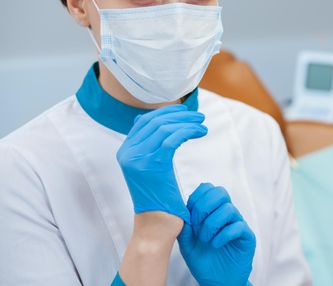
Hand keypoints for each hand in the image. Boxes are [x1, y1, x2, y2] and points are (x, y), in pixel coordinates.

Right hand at [117, 104, 206, 222]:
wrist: (156, 226)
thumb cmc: (158, 199)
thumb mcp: (148, 169)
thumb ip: (146, 146)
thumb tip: (144, 120)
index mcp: (125, 152)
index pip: (145, 121)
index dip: (166, 112)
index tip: (185, 110)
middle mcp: (127, 153)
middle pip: (155, 121)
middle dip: (180, 115)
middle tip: (199, 116)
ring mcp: (138, 159)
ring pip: (165, 128)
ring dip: (188, 122)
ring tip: (202, 125)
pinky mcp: (153, 165)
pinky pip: (173, 139)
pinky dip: (189, 131)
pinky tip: (201, 132)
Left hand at [178, 183, 255, 285]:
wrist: (217, 281)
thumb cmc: (203, 260)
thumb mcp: (187, 243)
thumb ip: (184, 226)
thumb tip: (179, 211)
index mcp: (212, 210)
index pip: (208, 188)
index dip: (196, 198)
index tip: (189, 215)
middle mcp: (226, 214)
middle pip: (221, 192)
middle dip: (204, 207)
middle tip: (197, 226)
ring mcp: (238, 224)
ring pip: (229, 209)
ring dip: (212, 224)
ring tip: (205, 239)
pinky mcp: (247, 237)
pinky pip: (238, 226)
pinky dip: (223, 235)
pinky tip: (216, 245)